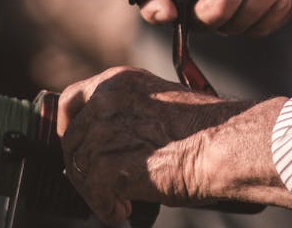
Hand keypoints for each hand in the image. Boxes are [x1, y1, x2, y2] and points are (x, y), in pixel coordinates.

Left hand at [57, 66, 291, 224]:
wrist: (223, 144)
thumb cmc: (204, 128)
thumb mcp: (158, 105)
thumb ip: (128, 114)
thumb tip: (110, 142)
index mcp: (120, 79)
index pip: (71, 100)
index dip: (69, 128)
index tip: (77, 147)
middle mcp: (108, 98)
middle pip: (72, 140)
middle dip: (82, 168)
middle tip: (101, 186)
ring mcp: (105, 129)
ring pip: (78, 169)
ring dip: (95, 191)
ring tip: (119, 202)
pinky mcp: (108, 162)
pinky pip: (92, 193)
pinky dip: (106, 208)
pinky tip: (123, 211)